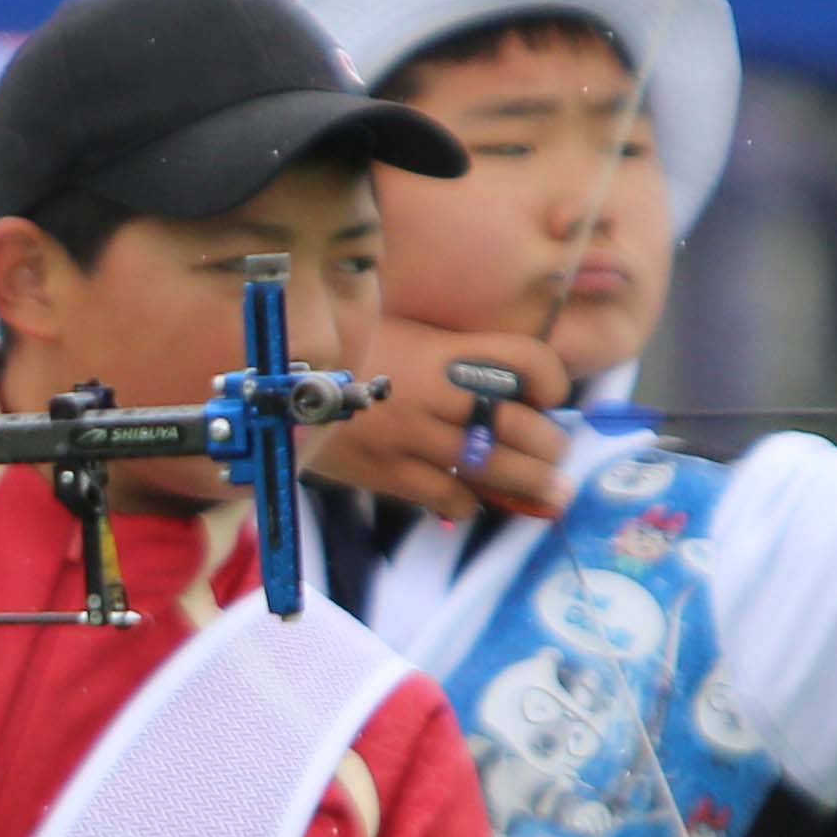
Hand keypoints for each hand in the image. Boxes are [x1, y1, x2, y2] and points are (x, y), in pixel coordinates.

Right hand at [312, 321, 571, 526]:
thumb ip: (446, 352)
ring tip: (551, 494)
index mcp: (444, 353)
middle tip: (558, 458)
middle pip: (519, 424)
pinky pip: (444, 495)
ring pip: (490, 466)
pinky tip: (472, 501)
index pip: (526, 361)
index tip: (553, 396)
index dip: (553, 380)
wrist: (277, 391)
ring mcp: (411, 437)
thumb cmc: (344, 358)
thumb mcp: (401, 334)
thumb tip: (494, 379)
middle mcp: (436, 394)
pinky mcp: (386, 472)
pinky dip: (467, 503)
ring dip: (529, 484)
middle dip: (550, 446)